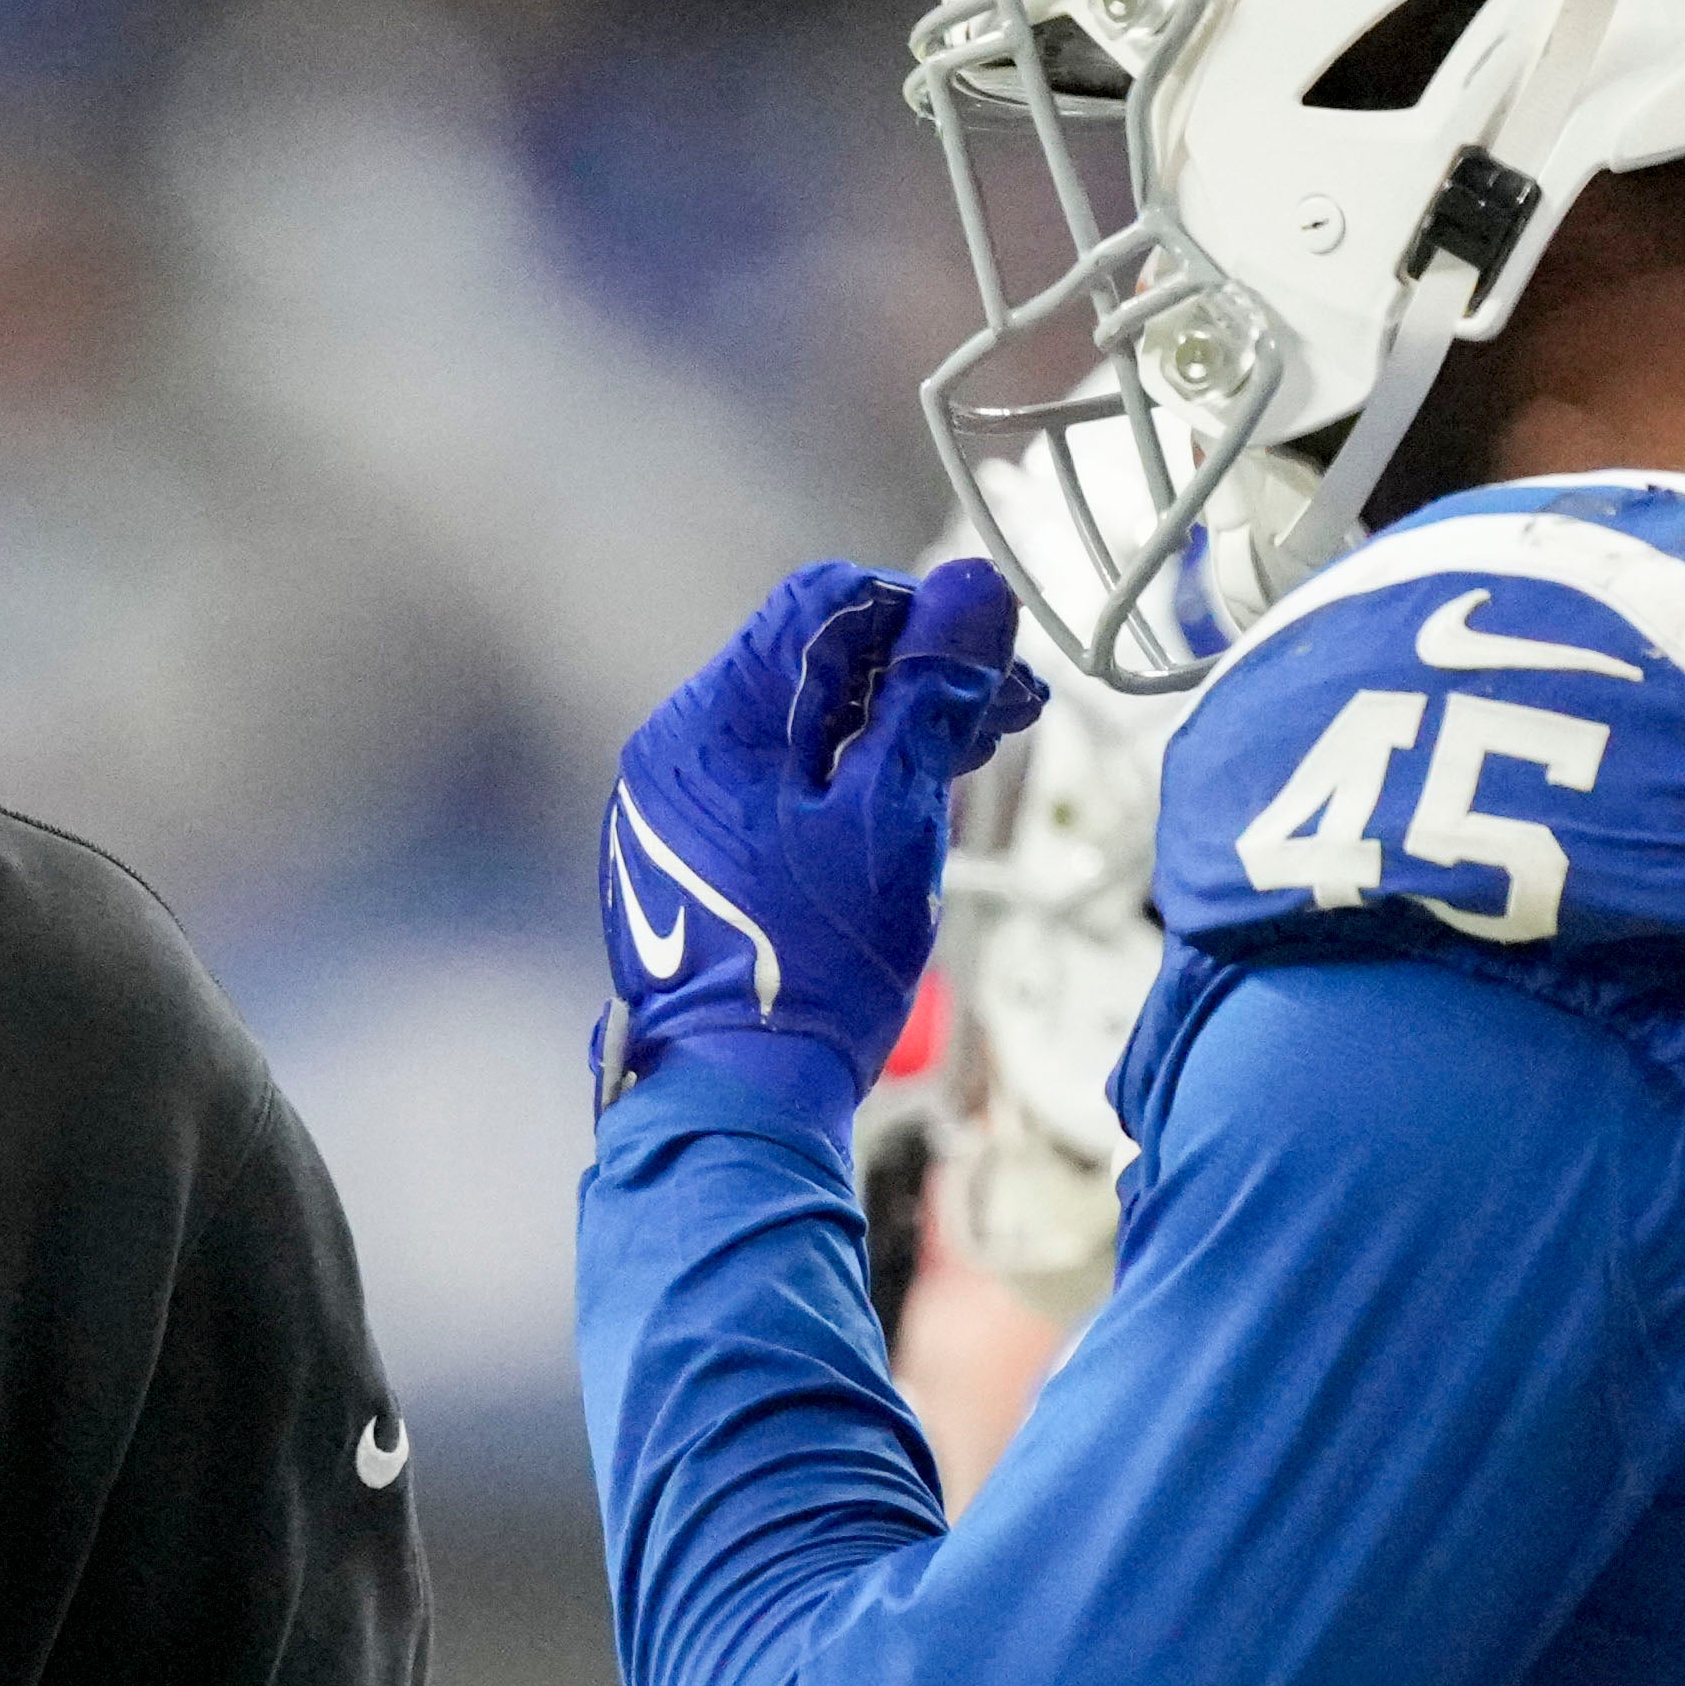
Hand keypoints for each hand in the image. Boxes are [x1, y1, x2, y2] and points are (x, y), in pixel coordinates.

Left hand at [595, 557, 1043, 1131]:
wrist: (737, 1095)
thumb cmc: (813, 969)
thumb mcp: (892, 821)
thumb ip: (929, 699)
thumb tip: (977, 590)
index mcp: (713, 721)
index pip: (822, 605)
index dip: (920, 614)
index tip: (992, 657)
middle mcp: (679, 746)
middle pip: (812, 664)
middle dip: (916, 674)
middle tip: (1005, 710)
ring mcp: (679, 801)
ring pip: (800, 724)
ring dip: (890, 725)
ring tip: (975, 752)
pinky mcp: (694, 851)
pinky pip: (776, 780)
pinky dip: (847, 775)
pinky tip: (908, 803)